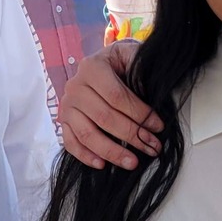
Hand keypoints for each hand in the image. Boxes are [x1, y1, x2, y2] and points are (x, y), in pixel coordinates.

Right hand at [57, 43, 158, 169]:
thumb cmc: (121, 63)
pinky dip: (85, 156)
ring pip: (87, 134)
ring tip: (133, 162)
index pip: (116, 96)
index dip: (139, 113)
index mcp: (92, 67)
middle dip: (131, 135)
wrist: (103, 63)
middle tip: (152, 146)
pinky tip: (102, 165)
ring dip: (111, 152)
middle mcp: (75, 86)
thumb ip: (142, 70)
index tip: (157, 126)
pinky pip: (70, 143)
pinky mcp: (63, 121)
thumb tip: (156, 96)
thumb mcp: (132, 56)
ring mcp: (67, 105)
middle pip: (104, 117)